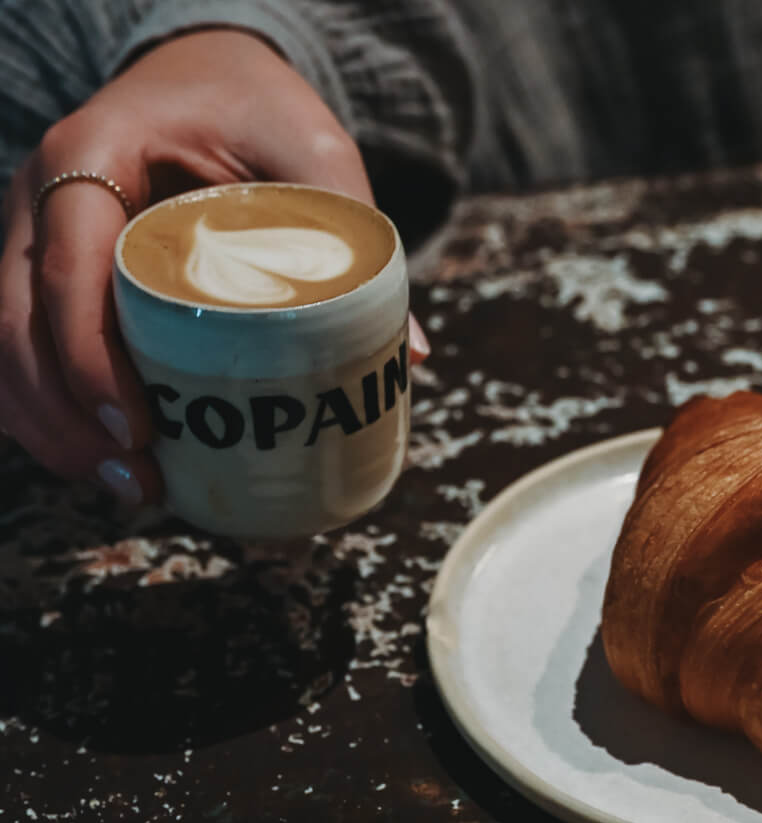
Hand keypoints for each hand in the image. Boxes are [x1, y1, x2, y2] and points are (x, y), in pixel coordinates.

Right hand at [0, 27, 429, 506]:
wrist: (203, 77)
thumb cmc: (256, 111)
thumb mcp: (313, 150)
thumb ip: (353, 235)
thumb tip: (407, 356)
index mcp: (94, 152)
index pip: (65, 264)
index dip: (88, 356)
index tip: (137, 427)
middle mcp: (42, 196)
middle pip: (16, 322)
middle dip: (67, 418)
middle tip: (141, 482)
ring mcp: (30, 239)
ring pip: (5, 349)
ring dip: (54, 432)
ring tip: (134, 491)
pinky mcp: (41, 280)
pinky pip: (18, 356)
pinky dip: (49, 418)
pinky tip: (102, 467)